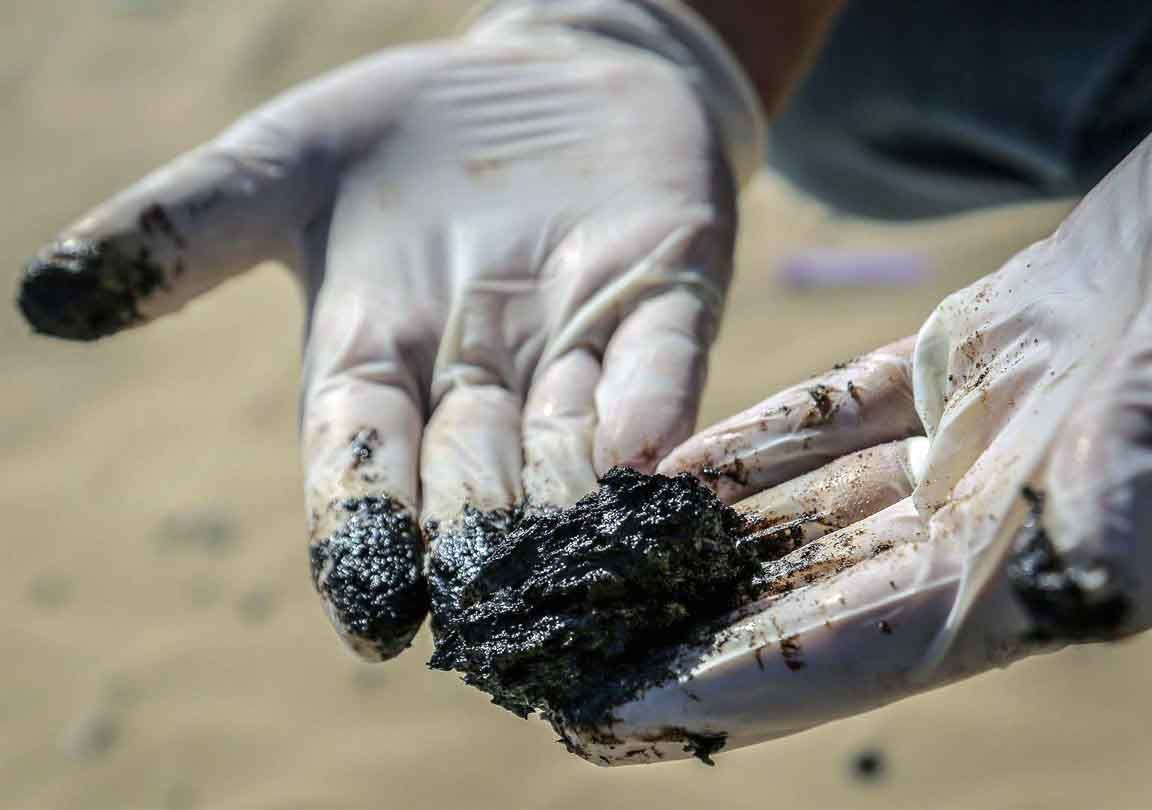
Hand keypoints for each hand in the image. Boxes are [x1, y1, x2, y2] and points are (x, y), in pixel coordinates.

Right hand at [16, 1, 762, 660]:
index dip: (362, 533)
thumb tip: (48, 301)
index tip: (371, 616)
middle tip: (485, 609)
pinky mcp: (667, 295)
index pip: (361, 462)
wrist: (550, 74)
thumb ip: (184, 232)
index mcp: (377, 362)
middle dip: (475, 539)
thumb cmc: (404, 136)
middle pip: (472, 475)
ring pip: (572, 445)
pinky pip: (663, 363)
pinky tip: (650, 459)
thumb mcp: (280, 168)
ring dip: (573, 505)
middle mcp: (482, 379)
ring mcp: (580, 341)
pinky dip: (654, 408)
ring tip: (580, 566)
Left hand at [557, 95, 1151, 764]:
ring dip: (708, 540)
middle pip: (811, 595)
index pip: (857, 646)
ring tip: (601, 565)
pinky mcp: (959, 371)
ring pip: (812, 511)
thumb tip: (1079, 581)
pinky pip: (833, 422)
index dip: (736, 686)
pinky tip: (673, 468)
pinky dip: (756, 446)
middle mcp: (997, 521)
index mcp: (1043, 564)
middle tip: (579, 654)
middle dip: (693, 631)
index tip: (619, 710)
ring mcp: (974, 446)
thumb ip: (1133, 486)